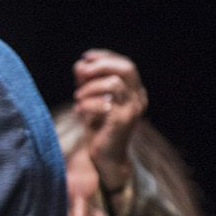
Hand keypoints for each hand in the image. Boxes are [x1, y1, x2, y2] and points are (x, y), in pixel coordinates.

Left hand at [72, 49, 148, 190]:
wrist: (106, 158)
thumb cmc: (98, 128)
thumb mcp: (91, 99)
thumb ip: (87, 81)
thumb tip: (80, 64)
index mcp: (134, 91)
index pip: (126, 64)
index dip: (106, 57)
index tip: (86, 57)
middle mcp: (138, 98)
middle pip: (127, 68)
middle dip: (101, 65)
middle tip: (82, 73)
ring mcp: (132, 110)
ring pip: (114, 83)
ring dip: (91, 87)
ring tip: (77, 97)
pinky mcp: (122, 122)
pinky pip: (104, 103)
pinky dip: (87, 103)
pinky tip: (78, 110)